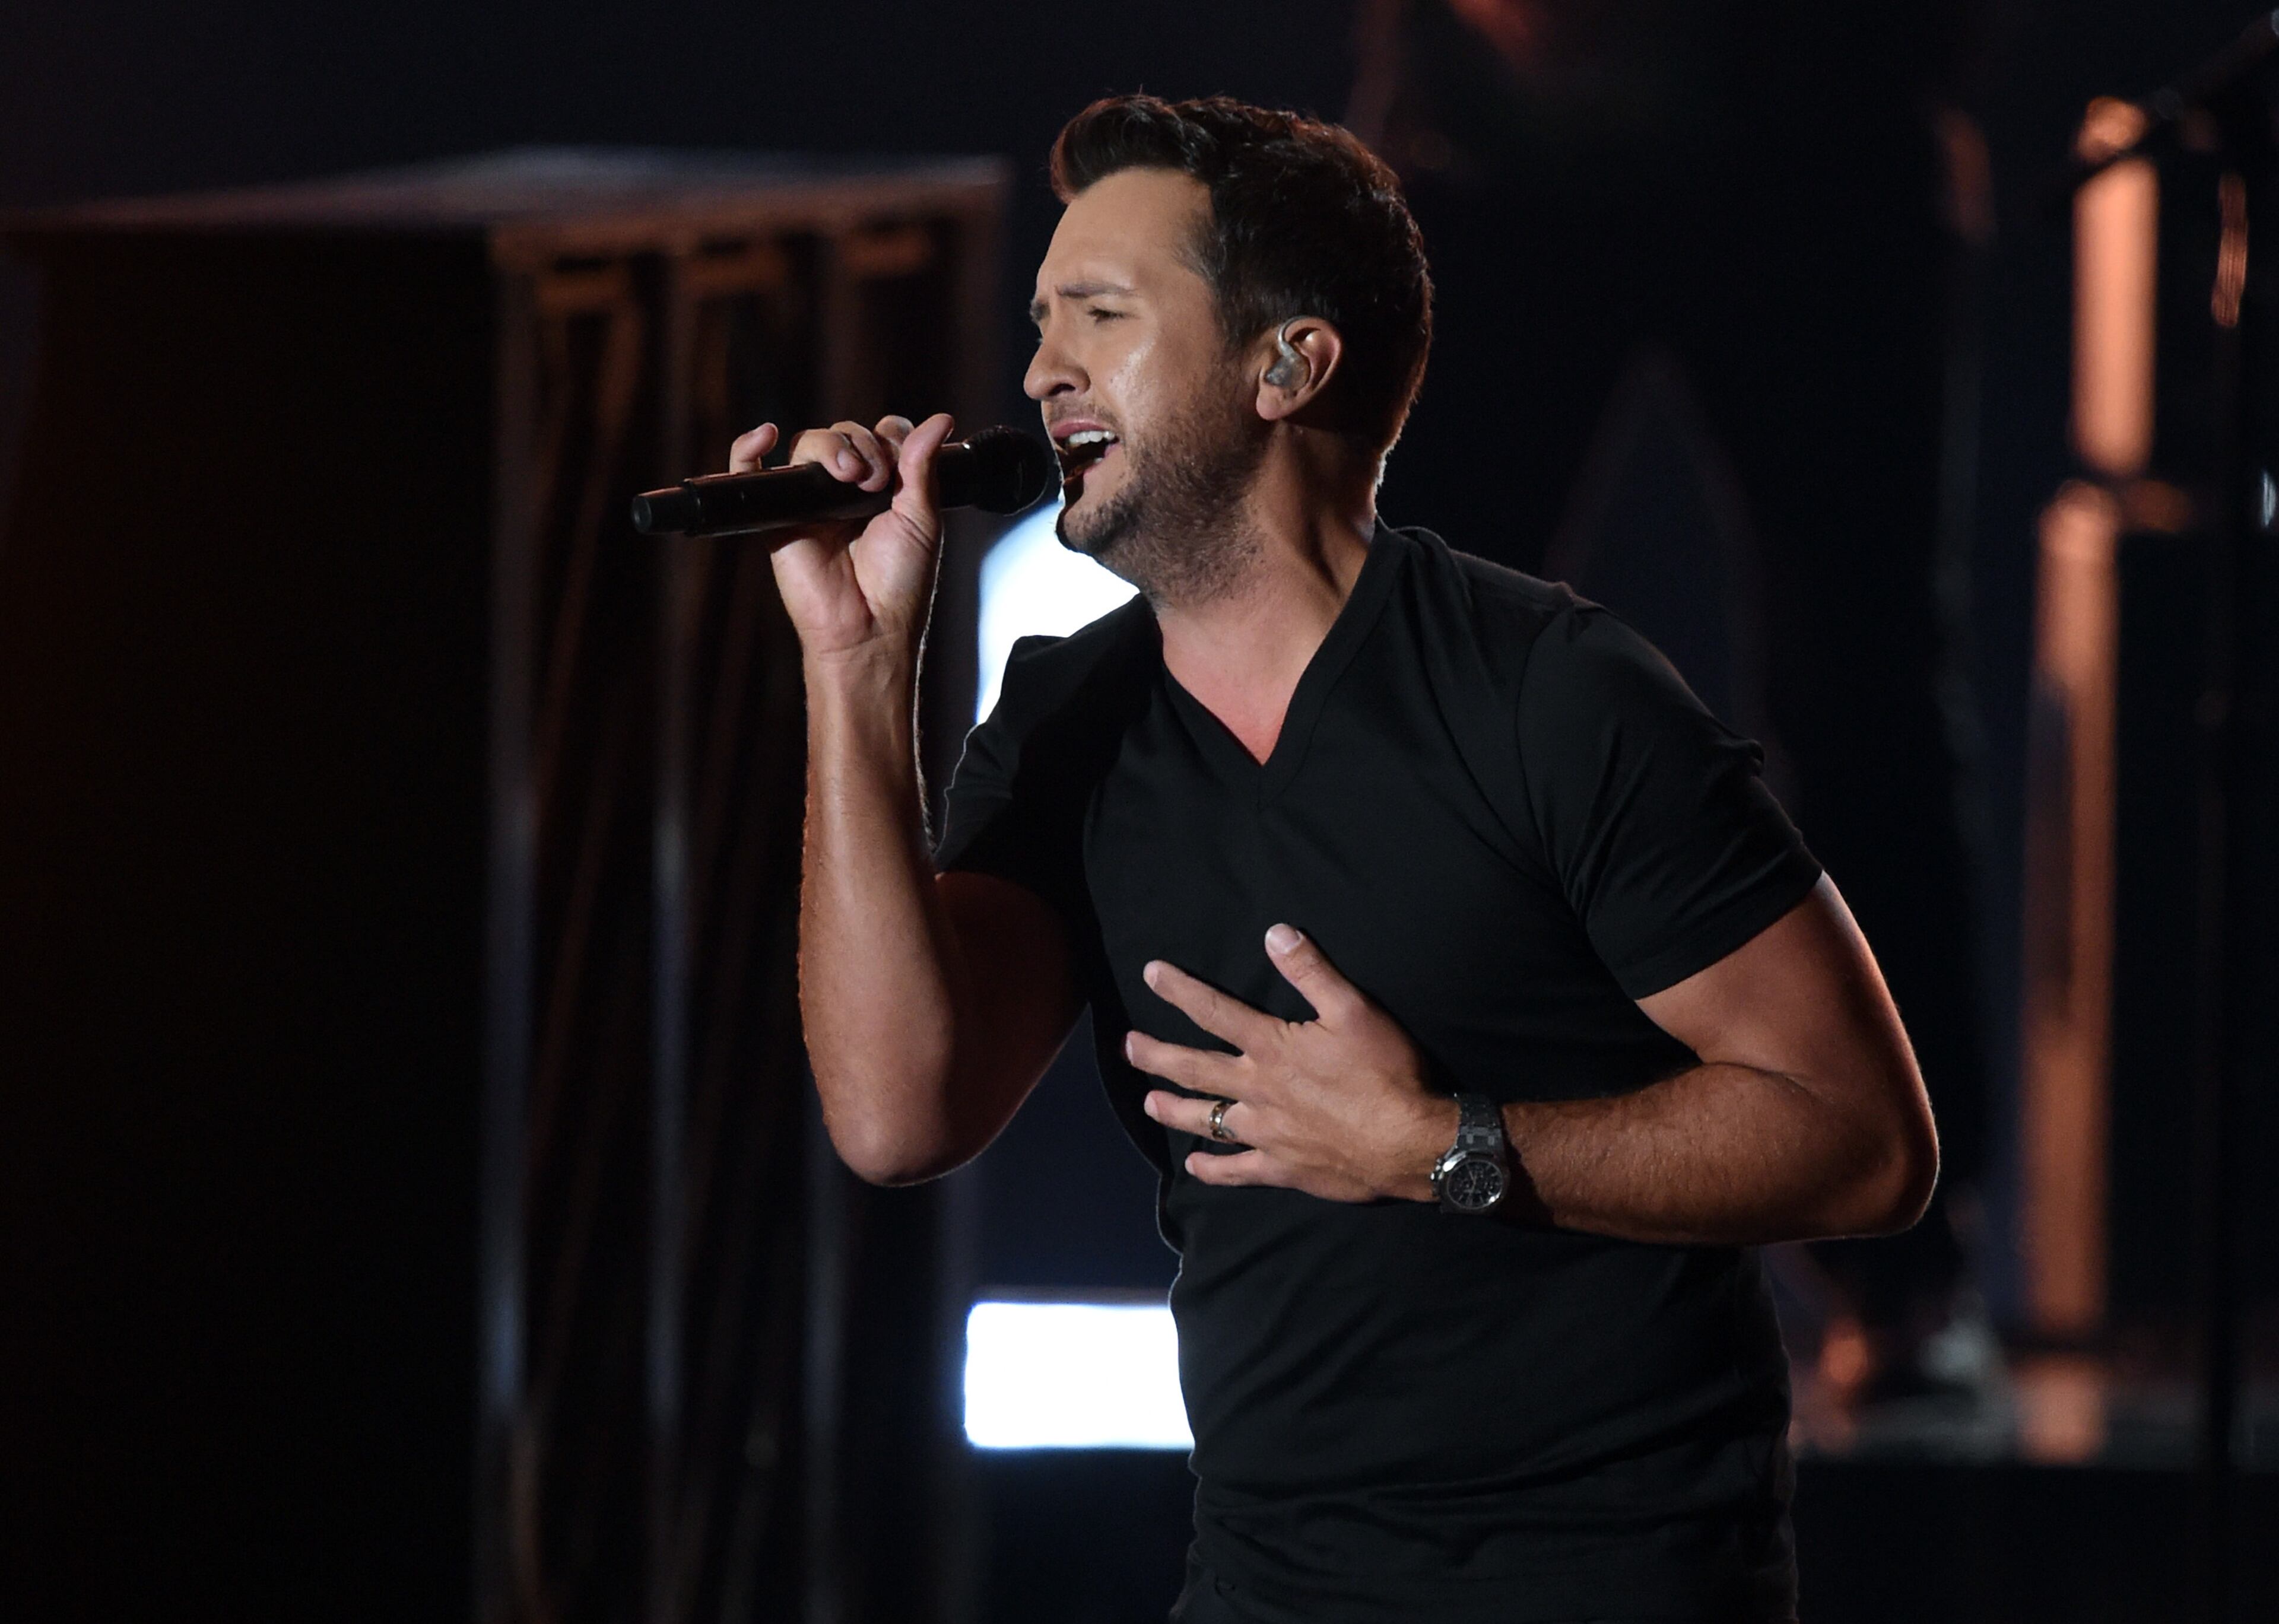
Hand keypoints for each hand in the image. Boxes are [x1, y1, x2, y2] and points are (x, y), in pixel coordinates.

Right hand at [730, 412, 956, 660]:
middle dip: (863, 444)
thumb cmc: (900, 582)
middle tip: (875, 480)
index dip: (887, 436)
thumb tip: (941, 420)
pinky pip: (750, 470)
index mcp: (880, 488)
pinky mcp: (777, 515)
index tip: (899, 463)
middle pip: (842, 432)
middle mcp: (843, 490)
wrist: (871, 625)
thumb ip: (923, 465)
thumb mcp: (921, 516)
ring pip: (807, 443)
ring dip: (831, 446)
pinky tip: (765, 436)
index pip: (877, 434)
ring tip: (850, 477)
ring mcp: (809, 500)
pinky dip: (748, 446)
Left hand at [1129, 925, 1456, 1201]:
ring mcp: (1266, 1133)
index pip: (1215, 1012)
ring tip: (1147, 1102)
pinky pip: (1236, 1170)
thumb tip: (1274, 932)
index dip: (1180, 990)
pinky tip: (1193, 1167)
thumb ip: (1311, 972)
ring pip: (1207, 1121)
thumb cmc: (1386, 1073)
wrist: (1410, 1143)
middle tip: (1128, 1046)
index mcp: (1273, 1049)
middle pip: (1195, 1069)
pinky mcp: (1281, 1168)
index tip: (1151, 974)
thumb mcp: (1355, 1010)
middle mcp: (1259, 1090)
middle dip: (1157, 1055)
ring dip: (1173, 1110)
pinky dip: (1212, 1169)